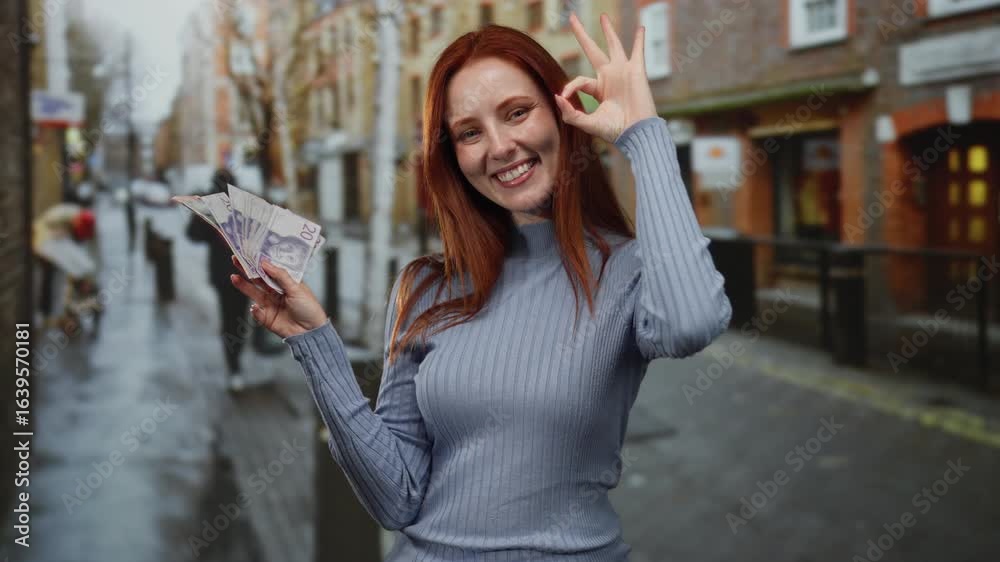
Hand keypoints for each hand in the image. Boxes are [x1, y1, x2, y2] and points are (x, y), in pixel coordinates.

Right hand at [229, 255, 328, 338]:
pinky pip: (256, 312)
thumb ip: (280, 275)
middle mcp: (276, 292)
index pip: (270, 270)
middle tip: (236, 259)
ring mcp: (270, 304)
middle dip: (247, 269)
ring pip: (253, 292)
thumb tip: (265, 263)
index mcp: (286, 283)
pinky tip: (257, 308)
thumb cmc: (309, 308)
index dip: (260, 262)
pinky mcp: (266, 317)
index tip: (250, 252)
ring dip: (243, 285)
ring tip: (234, 277)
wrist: (310, 332)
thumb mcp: (297, 288)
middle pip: (258, 279)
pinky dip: (255, 310)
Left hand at [554, 12, 657, 143]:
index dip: (569, 87)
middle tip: (572, 18)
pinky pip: (638, 51)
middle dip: (582, 35)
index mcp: (599, 90)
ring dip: (608, 31)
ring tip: (602, 16)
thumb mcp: (588, 124)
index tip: (563, 96)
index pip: (579, 81)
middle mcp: (610, 77)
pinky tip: (641, 28)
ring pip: (613, 45)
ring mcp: (623, 72)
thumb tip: (557, 97)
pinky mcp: (636, 71)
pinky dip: (640, 40)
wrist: (637, 134)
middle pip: (592, 50)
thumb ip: (570, 114)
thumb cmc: (615, 131)